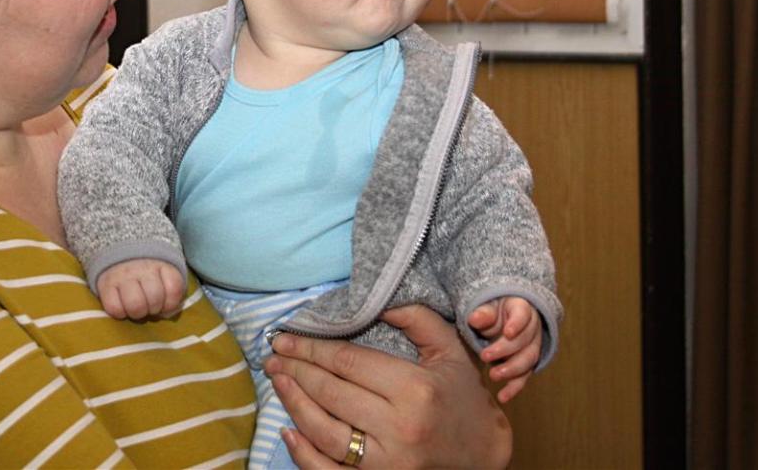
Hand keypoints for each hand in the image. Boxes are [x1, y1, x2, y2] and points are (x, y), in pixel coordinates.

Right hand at [95, 258, 184, 319]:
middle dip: (153, 308)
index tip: (164, 304)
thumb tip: (166, 315)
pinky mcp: (105, 284)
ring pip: (136, 305)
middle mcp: (143, 268)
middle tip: (148, 305)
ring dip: (137, 312)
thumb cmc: (147, 271)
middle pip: (155, 298)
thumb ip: (172, 294)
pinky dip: (119, 312)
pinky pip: (115, 308)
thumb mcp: (165, 275)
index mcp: (163, 264)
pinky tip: (122, 306)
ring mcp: (123, 275)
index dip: (171, 304)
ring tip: (135, 307)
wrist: (118, 248)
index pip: (174, 289)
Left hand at [264, 305, 510, 468]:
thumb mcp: (449, 350)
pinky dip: (304, 454)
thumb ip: (416, 318)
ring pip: (325, 432)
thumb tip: (374, 302)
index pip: (349, 362)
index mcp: (415, 390)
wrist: (484, 453)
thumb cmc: (463, 396)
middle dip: (295, 371)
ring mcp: (388, 462)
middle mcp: (400, 428)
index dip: (311, 348)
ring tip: (278, 382)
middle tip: (273, 357)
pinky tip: (288, 429)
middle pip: (331, 394)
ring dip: (294, 404)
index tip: (286, 338)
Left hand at [467, 296, 541, 402]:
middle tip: (485, 355)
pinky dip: (514, 388)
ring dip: (512, 370)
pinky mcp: (527, 364)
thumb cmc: (493, 311)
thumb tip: (474, 319)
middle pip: (525, 340)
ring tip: (493, 375)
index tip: (507, 332)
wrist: (500, 320)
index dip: (517, 324)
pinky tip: (503, 397)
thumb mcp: (487, 307)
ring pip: (528, 360)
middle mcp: (532, 328)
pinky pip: (524, 377)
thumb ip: (483, 314)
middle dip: (506, 350)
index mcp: (522, 308)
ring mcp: (532, 347)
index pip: (523, 314)